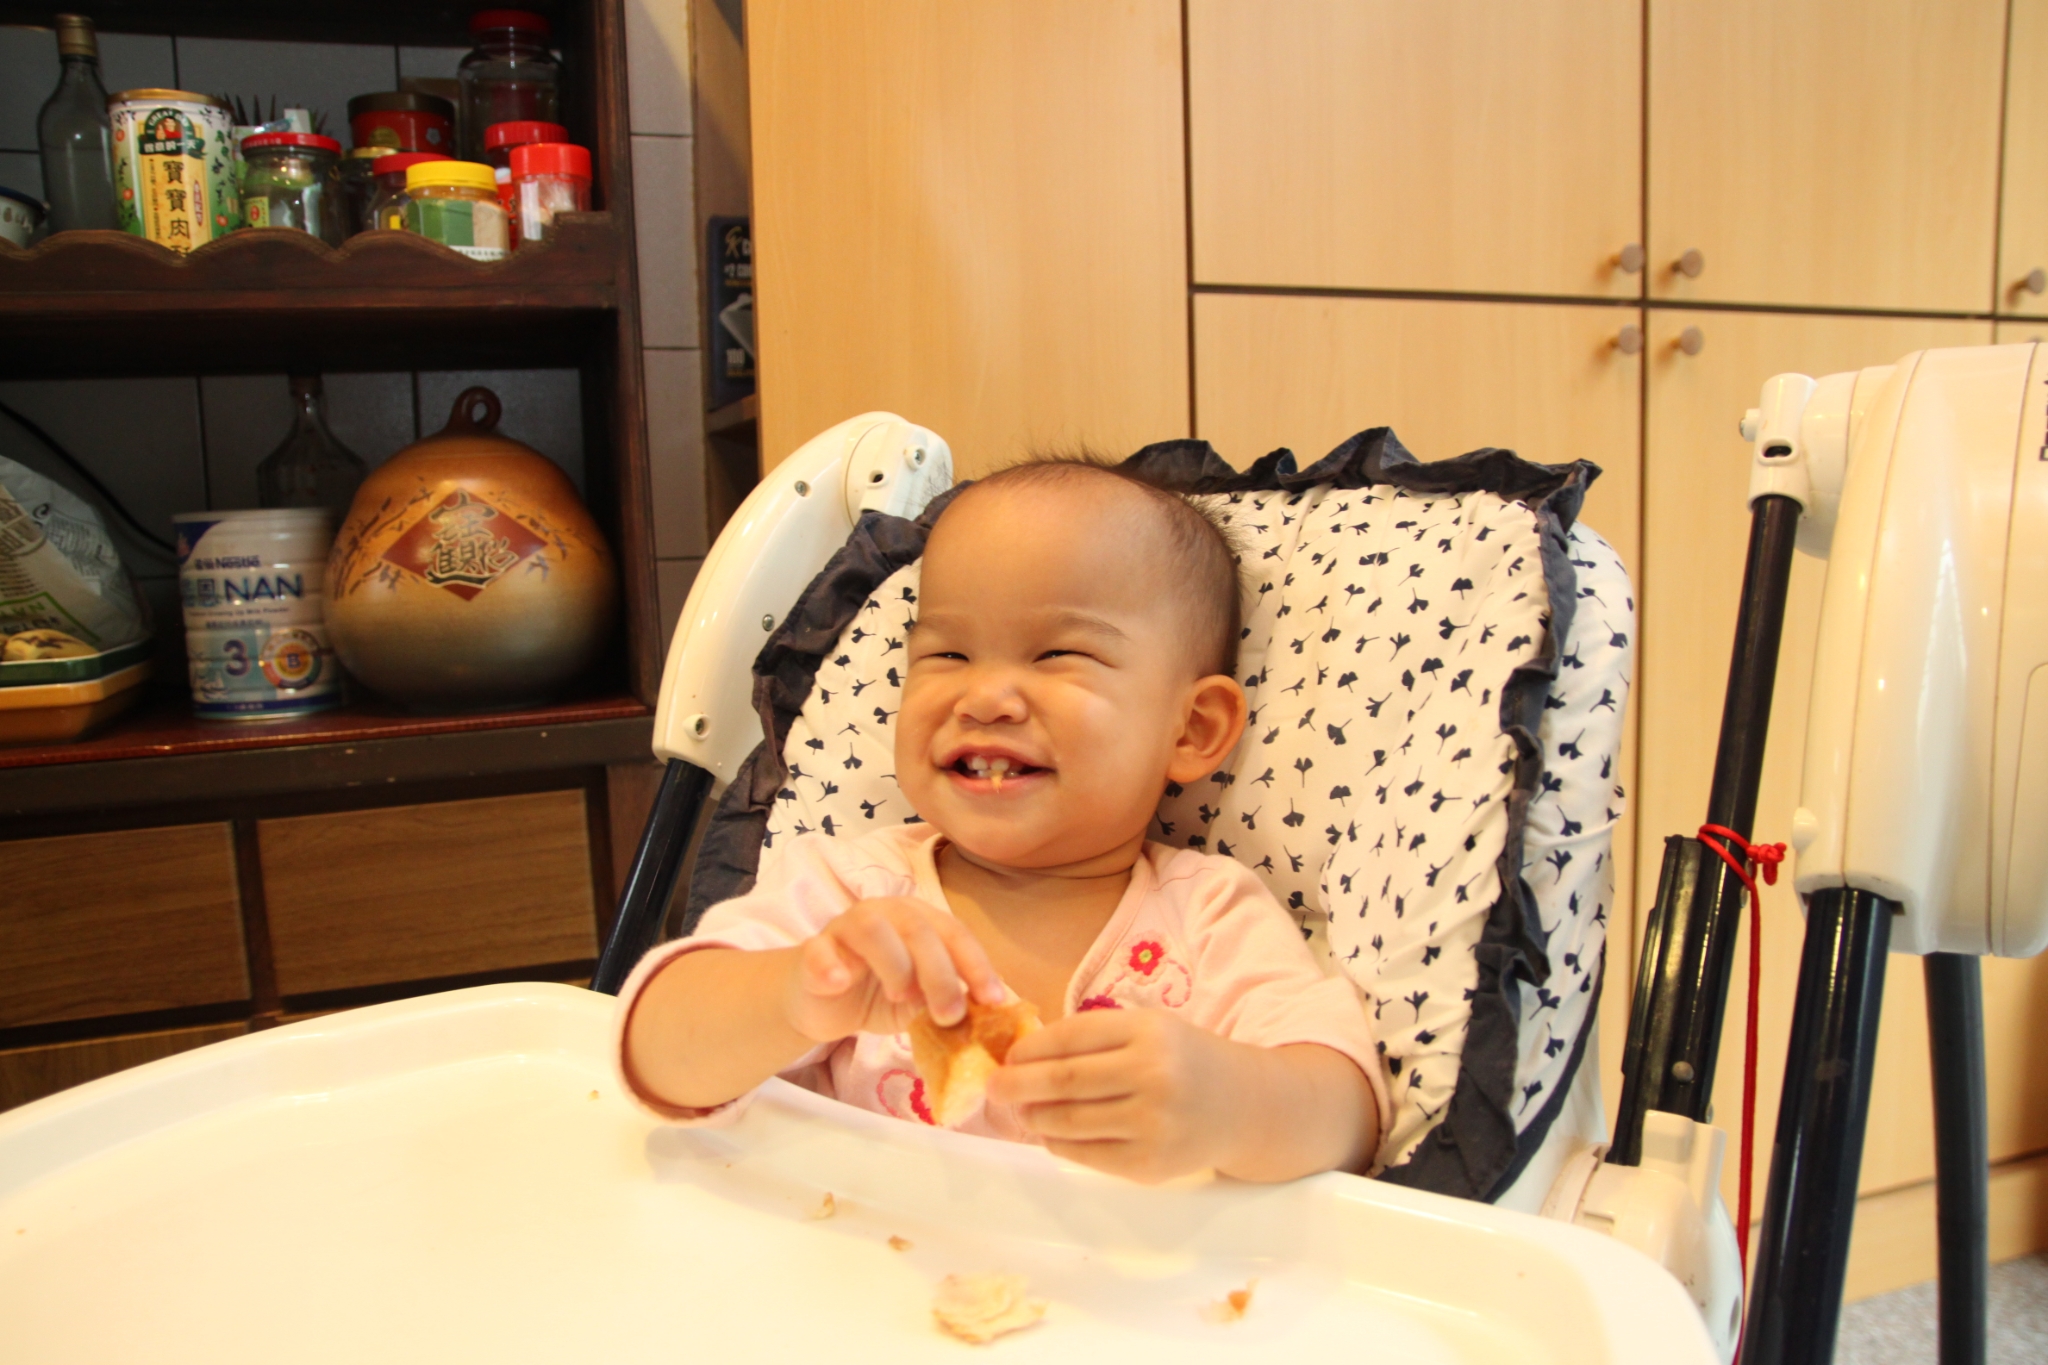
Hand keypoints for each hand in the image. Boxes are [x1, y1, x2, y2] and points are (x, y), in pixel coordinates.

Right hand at [785, 897, 1005, 1042]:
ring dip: (894, 964)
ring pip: (872, 929)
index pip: (954, 933)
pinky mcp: (812, 951)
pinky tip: (840, 983)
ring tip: (901, 997)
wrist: (823, 1003)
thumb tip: (987, 1015)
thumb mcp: (921, 1001)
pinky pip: (819, 951)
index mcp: (918, 920)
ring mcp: (845, 929)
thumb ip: (947, 999)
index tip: (993, 1000)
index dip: (977, 964)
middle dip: (940, 974)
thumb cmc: (879, 994)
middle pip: (918, 930)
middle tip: (951, 1015)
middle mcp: (884, 914)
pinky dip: (831, 966)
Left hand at [988, 1008, 1242, 1182]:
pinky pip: (1087, 1154)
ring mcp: (1153, 1124)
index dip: (1031, 1049)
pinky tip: (1052, 1133)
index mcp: (1149, 1032)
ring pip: (1069, 1122)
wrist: (1244, 1106)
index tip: (1009, 1056)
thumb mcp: (1151, 1030)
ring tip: (1021, 1111)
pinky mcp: (1150, 1163)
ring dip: (1034, 1117)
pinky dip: (1060, 1144)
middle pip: (1064, 1082)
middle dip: (1018, 1085)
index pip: (1071, 1037)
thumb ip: (1097, 1039)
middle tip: (994, 1087)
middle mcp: (1153, 1075)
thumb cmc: (1185, 1061)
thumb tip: (1026, 1056)